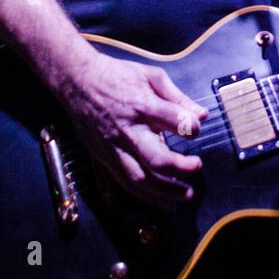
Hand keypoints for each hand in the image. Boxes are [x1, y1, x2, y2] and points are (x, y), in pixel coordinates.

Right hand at [59, 52, 207, 207]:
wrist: (77, 81)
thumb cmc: (116, 76)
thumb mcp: (150, 76)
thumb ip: (178, 97)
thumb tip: (201, 115)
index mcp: (141, 105)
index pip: (173, 120)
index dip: (191, 127)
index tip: (196, 129)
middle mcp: (127, 130)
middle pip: (156, 159)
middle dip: (181, 168)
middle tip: (196, 166)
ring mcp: (113, 147)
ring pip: (139, 179)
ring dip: (165, 192)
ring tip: (184, 195)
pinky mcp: (104, 157)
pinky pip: (125, 182)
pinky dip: (145, 196)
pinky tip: (162, 202)